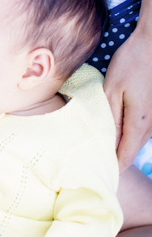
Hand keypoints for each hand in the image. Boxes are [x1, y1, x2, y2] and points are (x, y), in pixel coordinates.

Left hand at [104, 29, 151, 170]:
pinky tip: (114, 127)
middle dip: (112, 158)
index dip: (110, 169)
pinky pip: (141, 129)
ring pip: (136, 140)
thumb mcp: (112, 89)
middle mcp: (151, 125)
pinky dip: (127, 133)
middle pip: (131, 151)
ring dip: (120, 145)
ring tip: (97, 146)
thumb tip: (106, 144)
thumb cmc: (131, 62)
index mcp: (139, 123)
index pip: (125, 158)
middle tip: (90, 161)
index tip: (94, 173)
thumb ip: (110, 119)